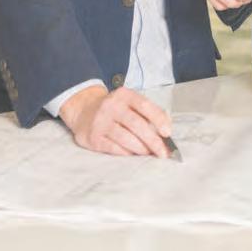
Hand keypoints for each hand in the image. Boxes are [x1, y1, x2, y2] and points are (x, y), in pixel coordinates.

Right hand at [58, 85, 173, 157]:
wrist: (83, 111)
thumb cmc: (115, 110)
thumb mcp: (130, 103)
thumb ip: (148, 113)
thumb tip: (166, 130)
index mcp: (124, 95)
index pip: (144, 105)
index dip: (158, 119)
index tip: (168, 133)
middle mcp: (111, 106)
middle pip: (136, 124)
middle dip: (153, 141)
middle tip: (162, 152)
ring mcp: (100, 121)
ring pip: (125, 138)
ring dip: (141, 149)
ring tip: (148, 153)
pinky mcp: (93, 137)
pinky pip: (113, 148)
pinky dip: (126, 153)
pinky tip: (132, 154)